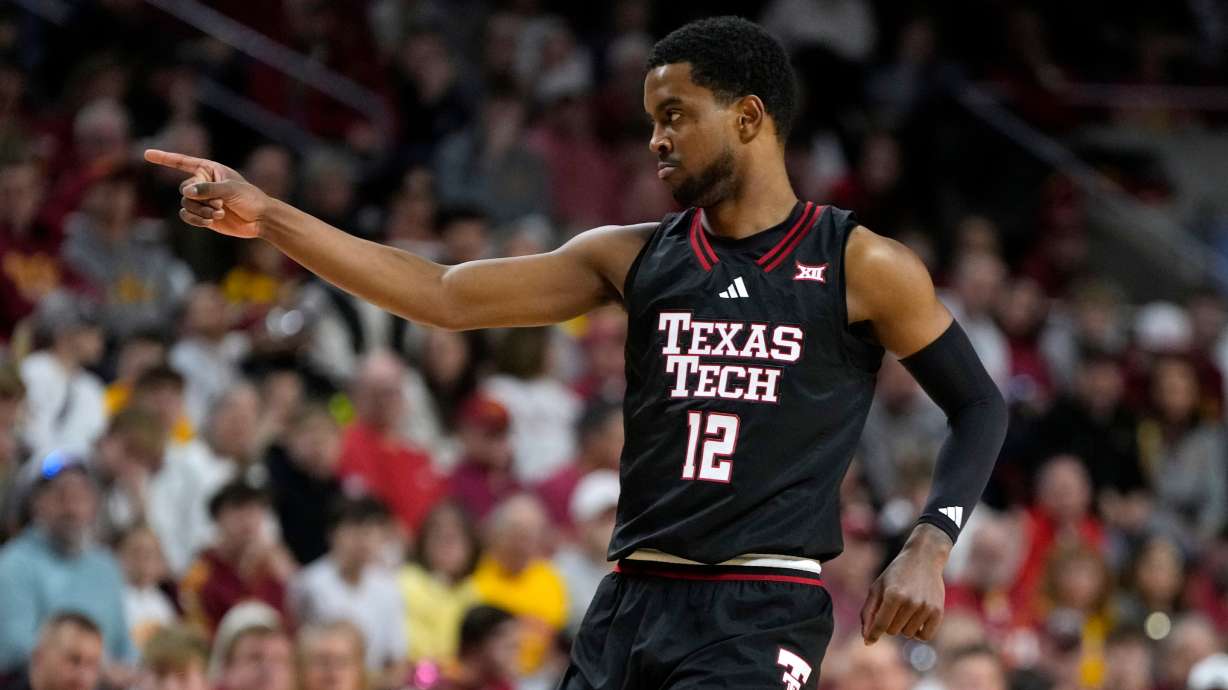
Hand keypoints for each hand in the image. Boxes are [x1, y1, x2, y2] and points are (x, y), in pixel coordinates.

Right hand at [144, 149, 269, 237]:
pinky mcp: (202, 215)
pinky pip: (187, 216)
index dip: (164, 158)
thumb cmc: (250, 198)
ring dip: (200, 211)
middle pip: (184, 189)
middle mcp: (202, 183)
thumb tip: (186, 193)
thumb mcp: (230, 190)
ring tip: (220, 213)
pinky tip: (211, 222)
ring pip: (185, 204)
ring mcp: (201, 200)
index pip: (182, 162)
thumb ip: (208, 189)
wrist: (260, 219)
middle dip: (201, 199)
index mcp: (209, 169)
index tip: (146, 153)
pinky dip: (196, 220)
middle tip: (221, 204)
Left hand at [860, 523, 949, 644]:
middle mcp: (910, 602)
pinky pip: (925, 636)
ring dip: (904, 625)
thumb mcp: (877, 588)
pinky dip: (919, 632)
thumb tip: (867, 640)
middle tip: (893, 607)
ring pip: (908, 634)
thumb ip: (868, 613)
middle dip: (889, 622)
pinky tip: (916, 618)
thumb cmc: (895, 574)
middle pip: (892, 631)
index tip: (869, 640)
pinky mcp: (938, 611)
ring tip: (906, 608)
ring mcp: (926, 607)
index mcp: (893, 595)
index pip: (880, 625)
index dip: (873, 634)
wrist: (924, 558)